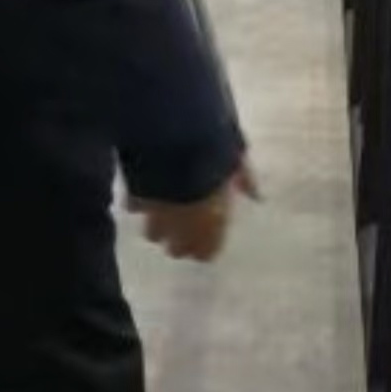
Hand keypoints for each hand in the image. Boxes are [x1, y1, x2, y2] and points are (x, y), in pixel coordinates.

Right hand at [136, 157, 261, 265]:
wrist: (170, 138)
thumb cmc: (213, 150)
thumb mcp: (234, 161)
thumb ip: (244, 180)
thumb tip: (256, 196)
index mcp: (213, 219)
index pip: (206, 253)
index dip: (205, 246)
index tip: (206, 235)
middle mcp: (183, 226)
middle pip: (176, 251)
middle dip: (178, 241)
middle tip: (183, 225)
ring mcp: (156, 216)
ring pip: (152, 235)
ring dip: (158, 226)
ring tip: (162, 210)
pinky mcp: (134, 200)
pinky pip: (134, 208)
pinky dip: (139, 204)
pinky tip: (143, 192)